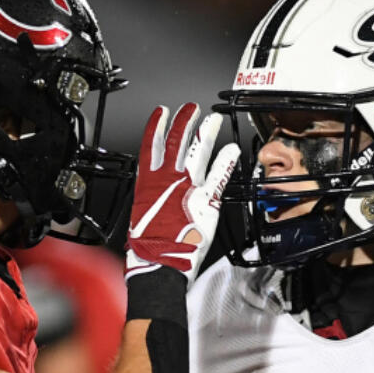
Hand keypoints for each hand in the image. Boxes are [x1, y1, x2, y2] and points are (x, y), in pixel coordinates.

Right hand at [126, 104, 238, 283]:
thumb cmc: (150, 248)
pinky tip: (231, 149)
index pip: (151, 147)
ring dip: (205, 131)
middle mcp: (167, 180)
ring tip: (212, 118)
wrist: (161, 264)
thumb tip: (155, 196)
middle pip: (176, 142)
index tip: (162, 114)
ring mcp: (188, 187)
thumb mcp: (142, 217)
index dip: (157, 128)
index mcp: (148, 183)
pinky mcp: (207, 200)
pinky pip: (219, 174)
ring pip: (197, 150)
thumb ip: (151, 199)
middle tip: (191, 108)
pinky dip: (226, 160)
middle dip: (184, 122)